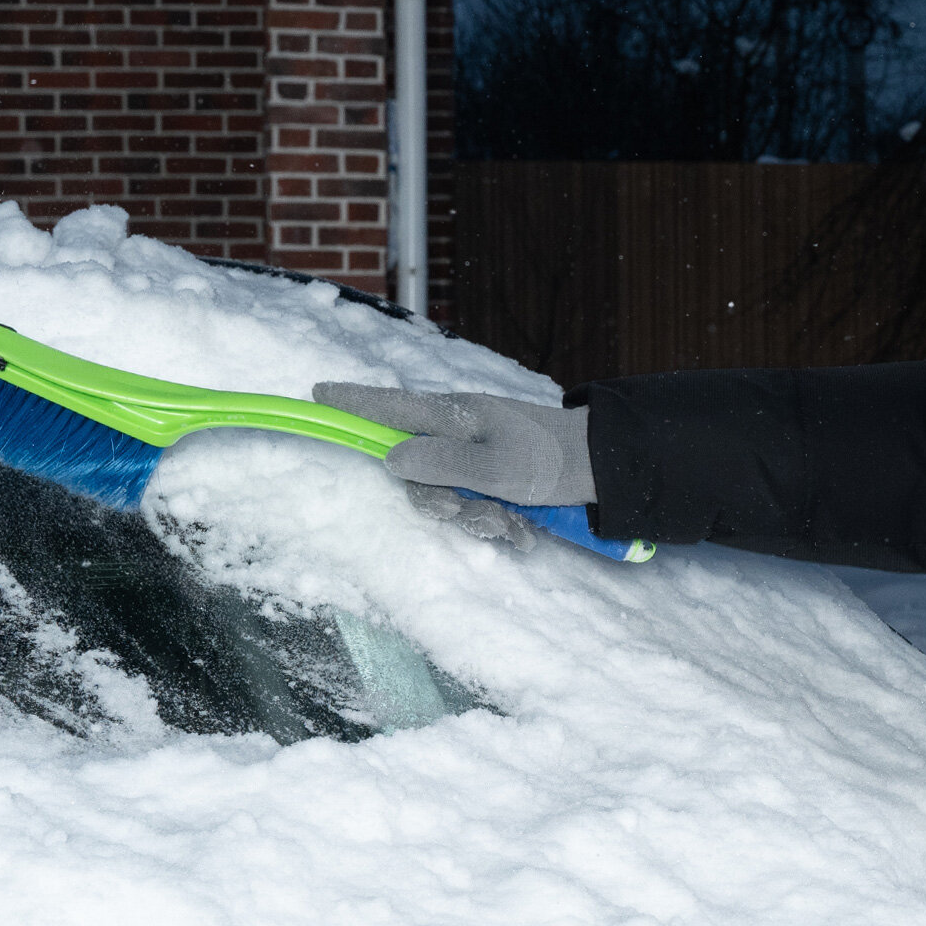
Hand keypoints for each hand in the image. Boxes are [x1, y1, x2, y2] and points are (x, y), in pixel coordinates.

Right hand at [312, 384, 595, 507]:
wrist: (608, 471)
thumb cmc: (552, 461)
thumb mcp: (494, 467)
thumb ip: (439, 464)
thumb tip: (391, 458)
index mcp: (454, 417)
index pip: (389, 406)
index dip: (352, 402)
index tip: (317, 395)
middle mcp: (460, 434)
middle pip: (415, 470)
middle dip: (441, 503)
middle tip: (470, 514)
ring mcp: (478, 456)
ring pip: (448, 496)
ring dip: (477, 518)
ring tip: (511, 524)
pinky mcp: (497, 479)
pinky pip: (476, 505)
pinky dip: (498, 523)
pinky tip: (524, 530)